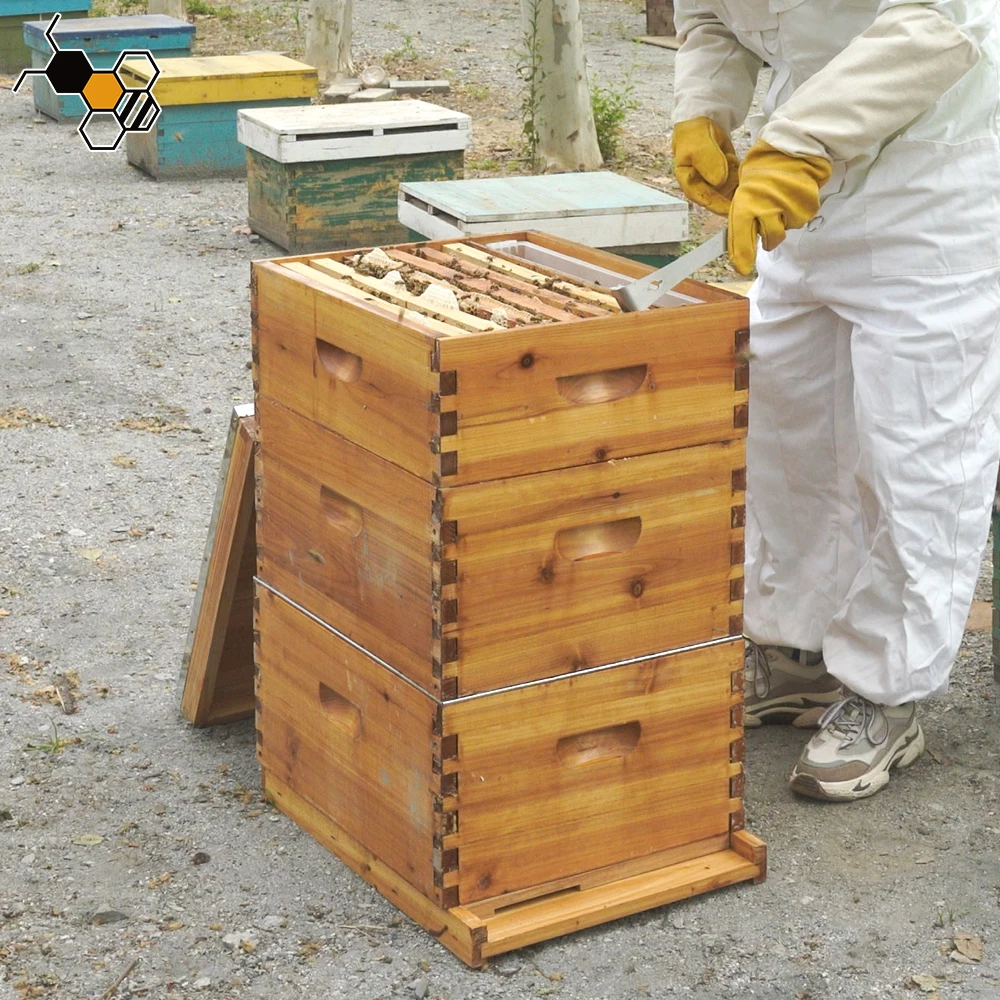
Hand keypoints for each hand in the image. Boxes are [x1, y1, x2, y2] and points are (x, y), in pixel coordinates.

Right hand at [672, 116, 739, 215]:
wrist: (702, 125)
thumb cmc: (695, 136)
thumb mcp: (698, 146)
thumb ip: (708, 161)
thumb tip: (720, 181)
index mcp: (690, 185)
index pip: (705, 199)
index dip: (719, 205)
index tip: (732, 209)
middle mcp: (704, 189)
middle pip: (722, 196)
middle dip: (729, 181)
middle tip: (727, 159)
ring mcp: (717, 185)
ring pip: (732, 189)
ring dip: (735, 174)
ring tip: (727, 156)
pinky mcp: (728, 178)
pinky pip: (738, 181)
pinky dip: (739, 170)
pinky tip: (732, 159)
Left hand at [728, 141, 831, 274]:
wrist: (793, 146)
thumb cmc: (764, 169)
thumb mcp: (744, 190)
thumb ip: (743, 218)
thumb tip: (742, 250)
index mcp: (745, 202)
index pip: (740, 237)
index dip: (742, 256)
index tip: (742, 269)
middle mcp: (766, 206)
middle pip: (768, 240)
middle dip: (767, 234)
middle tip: (768, 216)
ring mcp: (788, 207)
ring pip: (785, 230)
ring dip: (783, 221)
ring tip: (781, 199)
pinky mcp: (807, 206)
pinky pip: (800, 220)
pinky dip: (796, 213)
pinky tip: (793, 196)